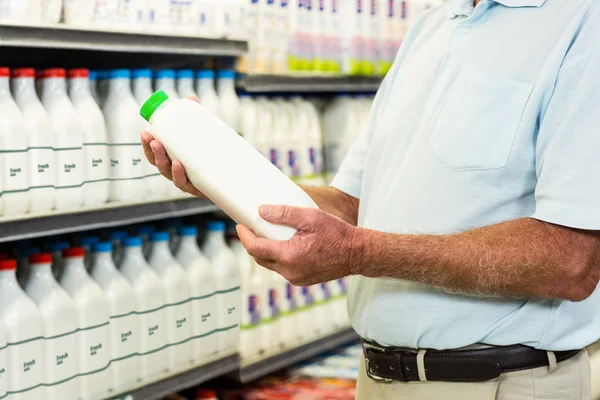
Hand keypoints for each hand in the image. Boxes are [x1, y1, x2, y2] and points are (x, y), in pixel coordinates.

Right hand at [140, 96, 206, 198]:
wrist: (235, 178)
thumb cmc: (214, 156)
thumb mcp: (205, 136)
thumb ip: (197, 119)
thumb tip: (191, 98)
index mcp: (173, 160)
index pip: (155, 154)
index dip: (147, 145)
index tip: (145, 132)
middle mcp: (177, 173)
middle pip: (159, 164)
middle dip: (153, 152)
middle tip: (153, 139)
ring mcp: (187, 182)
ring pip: (169, 175)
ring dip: (164, 162)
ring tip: (164, 150)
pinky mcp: (198, 189)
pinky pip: (185, 184)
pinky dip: (179, 175)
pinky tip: (178, 165)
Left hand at [236, 205, 364, 285]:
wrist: (357, 253)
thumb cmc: (337, 233)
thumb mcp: (311, 217)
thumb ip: (285, 214)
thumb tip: (262, 211)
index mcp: (290, 256)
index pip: (256, 248)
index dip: (245, 236)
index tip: (240, 225)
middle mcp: (290, 271)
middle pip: (260, 258)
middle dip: (253, 244)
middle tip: (251, 228)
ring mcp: (296, 278)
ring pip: (271, 265)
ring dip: (267, 251)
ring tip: (267, 234)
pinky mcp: (302, 280)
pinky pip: (283, 269)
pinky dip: (279, 257)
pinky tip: (284, 245)